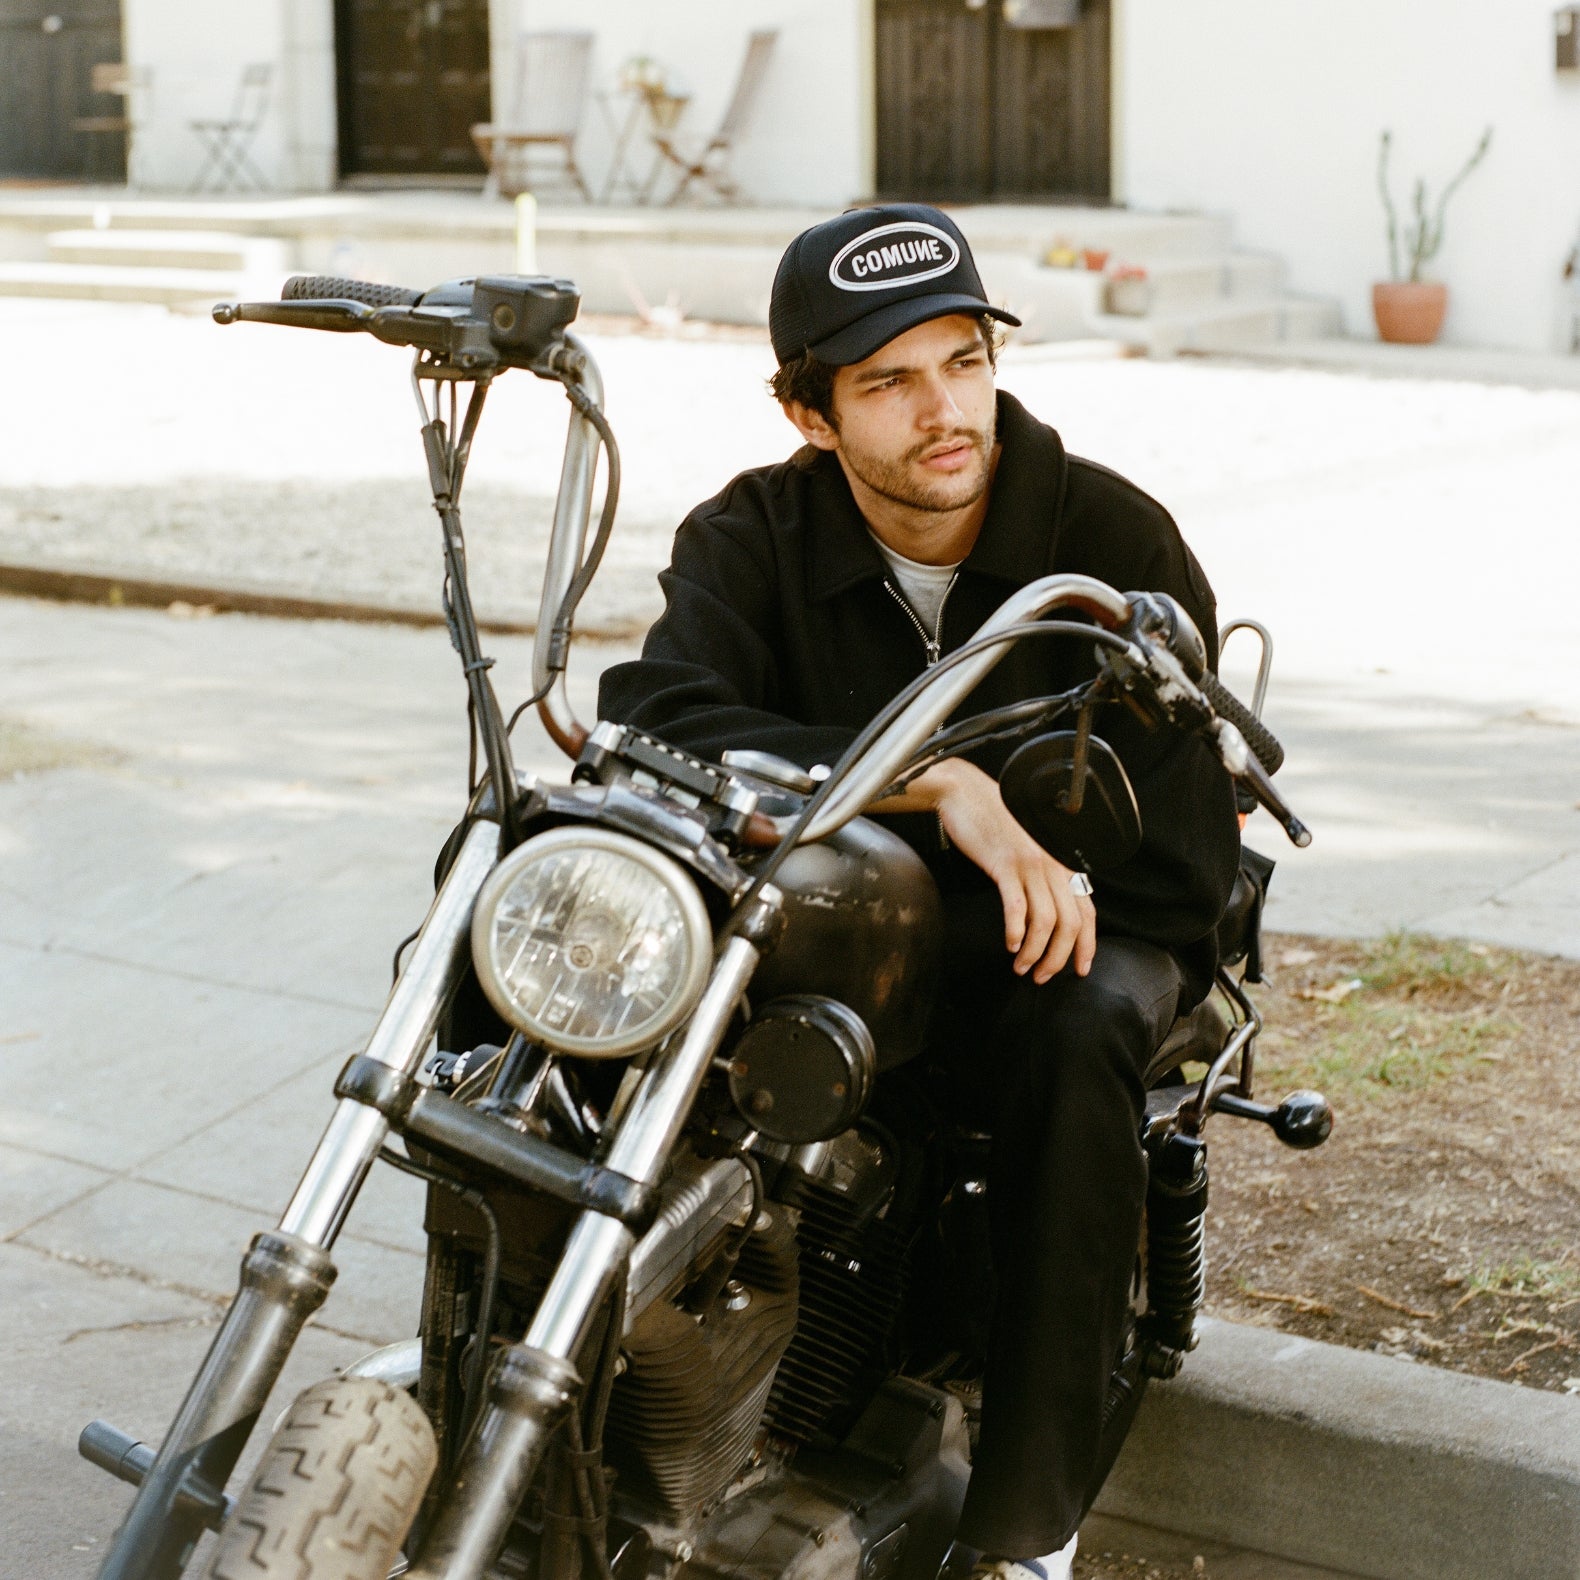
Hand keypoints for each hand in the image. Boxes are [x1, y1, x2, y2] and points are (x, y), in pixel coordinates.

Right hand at [892, 758, 1096, 982]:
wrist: (965, 794)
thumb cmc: (994, 823)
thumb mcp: (1028, 850)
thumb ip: (1042, 876)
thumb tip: (1049, 912)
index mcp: (1060, 862)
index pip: (1087, 911)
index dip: (1087, 945)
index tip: (1080, 969)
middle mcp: (1052, 864)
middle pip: (1070, 923)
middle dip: (1059, 958)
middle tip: (1043, 977)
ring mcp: (1030, 863)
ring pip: (1046, 920)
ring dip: (1036, 952)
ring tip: (1022, 967)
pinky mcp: (1005, 863)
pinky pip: (1017, 905)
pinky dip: (1016, 930)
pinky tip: (1010, 944)